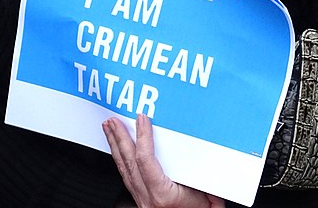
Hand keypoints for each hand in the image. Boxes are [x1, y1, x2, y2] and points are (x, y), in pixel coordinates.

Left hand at [103, 113, 224, 207]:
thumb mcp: (207, 194)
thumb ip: (202, 173)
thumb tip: (204, 148)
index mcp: (162, 195)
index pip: (145, 160)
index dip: (142, 136)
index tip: (142, 118)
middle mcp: (148, 199)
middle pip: (128, 162)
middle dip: (119, 138)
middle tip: (113, 121)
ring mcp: (142, 201)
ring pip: (124, 170)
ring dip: (115, 147)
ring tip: (109, 130)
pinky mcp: (141, 202)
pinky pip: (126, 178)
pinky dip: (121, 160)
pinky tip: (118, 151)